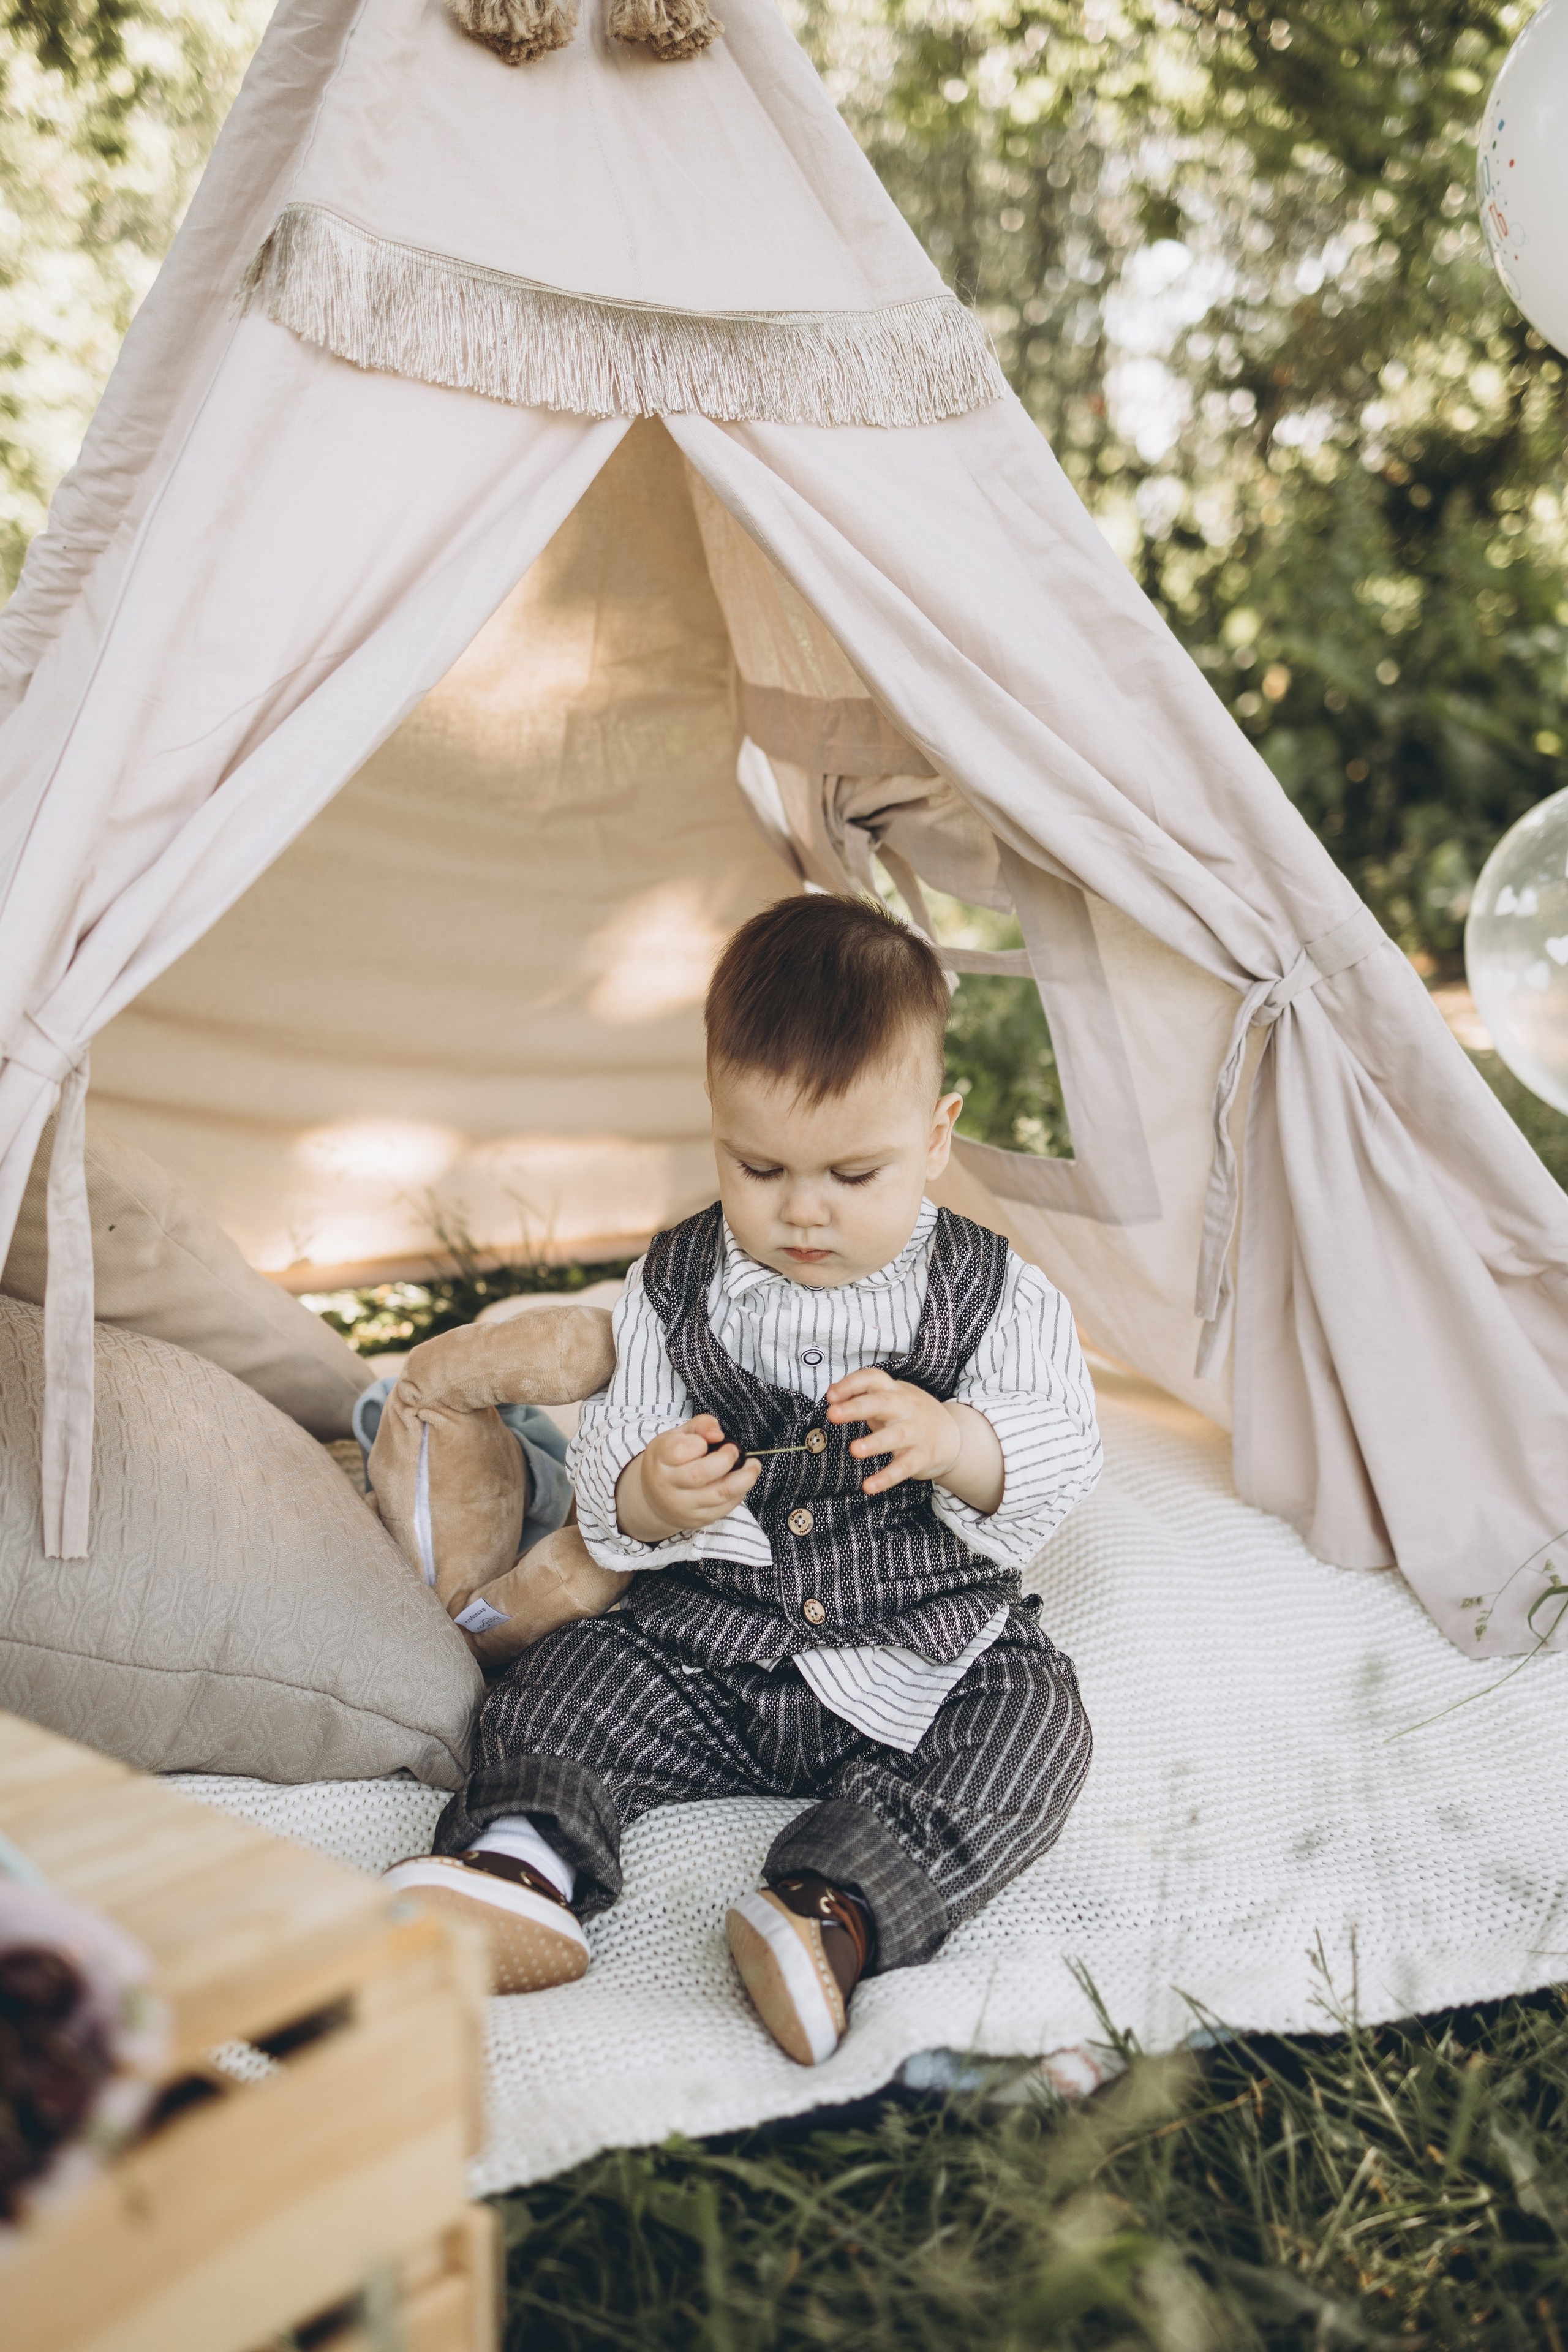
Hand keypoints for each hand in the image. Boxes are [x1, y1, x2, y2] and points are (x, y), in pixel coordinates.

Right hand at [615, 1416, 760, 1543]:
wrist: (655, 1497)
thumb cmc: (670, 1460)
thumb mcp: (678, 1436)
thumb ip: (700, 1426)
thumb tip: (717, 1434)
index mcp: (660, 1459)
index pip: (680, 1451)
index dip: (700, 1443)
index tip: (711, 1440)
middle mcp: (667, 1485)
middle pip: (701, 1475)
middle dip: (727, 1460)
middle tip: (735, 1451)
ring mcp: (682, 1506)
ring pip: (720, 1494)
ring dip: (744, 1478)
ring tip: (753, 1466)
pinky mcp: (697, 1520)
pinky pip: (725, 1508)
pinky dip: (739, 1493)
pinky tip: (742, 1482)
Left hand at [826, 1370, 1004, 1514]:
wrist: (954, 1436)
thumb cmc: (911, 1416)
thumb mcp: (892, 1400)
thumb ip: (864, 1397)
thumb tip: (832, 1394)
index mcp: (895, 1391)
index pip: (873, 1378)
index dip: (852, 1384)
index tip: (831, 1395)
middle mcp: (906, 1408)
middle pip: (882, 1403)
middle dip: (857, 1407)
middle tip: (833, 1414)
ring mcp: (916, 1432)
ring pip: (895, 1436)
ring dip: (874, 1443)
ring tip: (854, 1450)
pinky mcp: (923, 1457)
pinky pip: (903, 1468)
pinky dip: (886, 1478)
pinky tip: (869, 1486)